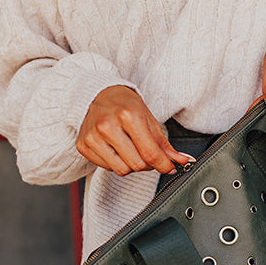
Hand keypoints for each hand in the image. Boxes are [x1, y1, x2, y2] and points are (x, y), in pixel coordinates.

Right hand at [76, 85, 192, 175]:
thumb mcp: (149, 119)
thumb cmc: (124, 105)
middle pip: (137, 165)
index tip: (169, 167)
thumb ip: (164, 145)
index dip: (164, 165)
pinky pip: (107, 168)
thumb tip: (182, 161)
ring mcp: (93, 136)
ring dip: (130, 164)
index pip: (150, 154)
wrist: (97, 94)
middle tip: (146, 152)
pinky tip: (115, 148)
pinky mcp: (83, 145)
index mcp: (128, 115)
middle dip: (147, 163)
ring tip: (130, 149)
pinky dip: (115, 162)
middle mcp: (108, 125)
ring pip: (122, 170)